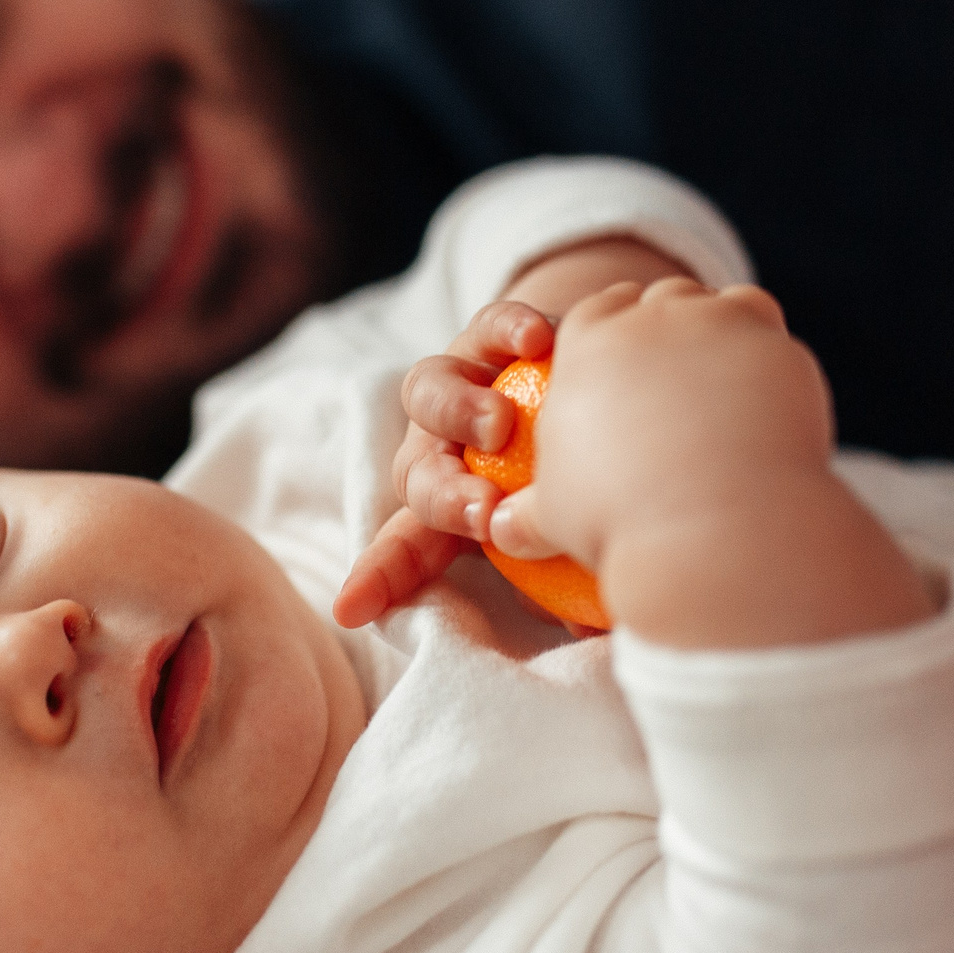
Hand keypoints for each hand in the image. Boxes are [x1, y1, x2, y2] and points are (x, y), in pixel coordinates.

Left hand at [333, 236, 693, 628]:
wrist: (601, 383)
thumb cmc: (577, 477)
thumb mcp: (566, 529)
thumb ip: (567, 576)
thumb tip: (582, 627)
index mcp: (448, 508)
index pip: (409, 548)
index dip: (382, 577)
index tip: (352, 611)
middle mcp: (440, 446)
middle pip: (417, 473)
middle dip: (445, 497)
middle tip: (485, 513)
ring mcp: (460, 384)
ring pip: (427, 392)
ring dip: (458, 413)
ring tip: (501, 426)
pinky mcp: (490, 333)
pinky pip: (491, 326)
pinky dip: (511, 330)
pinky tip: (542, 341)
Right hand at [503, 279, 934, 647]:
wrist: (715, 526)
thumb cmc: (621, 520)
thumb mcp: (555, 515)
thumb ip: (528, 512)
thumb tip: (502, 530)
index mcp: (586, 337)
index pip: (594, 313)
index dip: (604, 336)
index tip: (616, 369)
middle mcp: (650, 313)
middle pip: (658, 297)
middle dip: (663, 324)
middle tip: (672, 373)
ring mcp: (716, 319)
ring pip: (716, 304)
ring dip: (716, 333)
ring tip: (720, 382)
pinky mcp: (773, 339)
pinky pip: (766, 328)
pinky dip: (761, 353)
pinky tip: (762, 391)